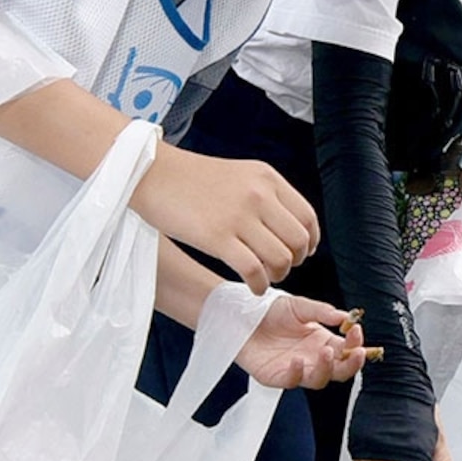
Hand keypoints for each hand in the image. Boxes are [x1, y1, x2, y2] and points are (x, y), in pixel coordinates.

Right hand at [132, 145, 315, 290]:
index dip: (309, 241)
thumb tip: (290, 227)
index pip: (307, 217)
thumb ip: (266, 196)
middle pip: (298, 241)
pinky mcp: (217, 236)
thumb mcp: (240, 175)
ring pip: (280, 258)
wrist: (152, 173)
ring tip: (264, 277)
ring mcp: (238, 216)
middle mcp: (259, 195)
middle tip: (279, 268)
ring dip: (277, 276)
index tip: (301, 253)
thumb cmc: (193, 180)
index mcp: (267, 178)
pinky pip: (253, 270)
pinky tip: (252, 287)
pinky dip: (259, 285)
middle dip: (294, 261)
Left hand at [236, 293, 364, 389]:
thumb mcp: (298, 306)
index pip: (347, 350)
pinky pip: (291, 381)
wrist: (240, 316)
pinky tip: (297, 360)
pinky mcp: (276, 376)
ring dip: (327, 369)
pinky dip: (297, 373)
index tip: (356, 331)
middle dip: (352, 364)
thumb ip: (322, 311)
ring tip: (326, 352)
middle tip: (357, 352)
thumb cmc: (269, 311)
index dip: (356, 344)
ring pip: (319, 380)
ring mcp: (295, 370)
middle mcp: (312, 358)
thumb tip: (346, 317)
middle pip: (340, 371)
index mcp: (321, 341)